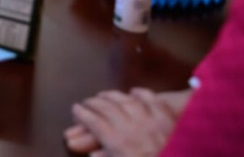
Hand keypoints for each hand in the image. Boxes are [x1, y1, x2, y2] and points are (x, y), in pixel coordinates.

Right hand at [64, 88, 185, 155]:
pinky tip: (133, 92)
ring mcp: (150, 120)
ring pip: (125, 101)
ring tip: (103, 95)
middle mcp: (130, 128)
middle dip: (92, 103)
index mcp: (118, 143)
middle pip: (106, 108)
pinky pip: (152, 100)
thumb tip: (93, 154)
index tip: (75, 109)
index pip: (93, 122)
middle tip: (86, 102)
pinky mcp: (168, 118)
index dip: (81, 114)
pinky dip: (141, 94)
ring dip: (112, 95)